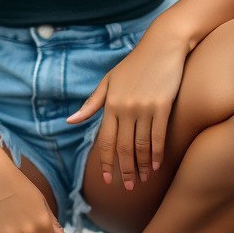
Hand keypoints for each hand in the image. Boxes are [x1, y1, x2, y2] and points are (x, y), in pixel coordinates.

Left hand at [65, 37, 188, 189]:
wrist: (163, 45)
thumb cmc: (135, 64)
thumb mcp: (109, 80)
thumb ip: (92, 103)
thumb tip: (70, 121)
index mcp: (110, 104)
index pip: (106, 140)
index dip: (106, 162)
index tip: (108, 180)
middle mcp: (125, 108)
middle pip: (123, 147)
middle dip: (124, 170)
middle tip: (126, 187)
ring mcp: (144, 108)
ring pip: (141, 145)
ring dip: (141, 166)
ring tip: (142, 180)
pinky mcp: (163, 106)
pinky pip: (159, 136)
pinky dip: (157, 154)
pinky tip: (156, 166)